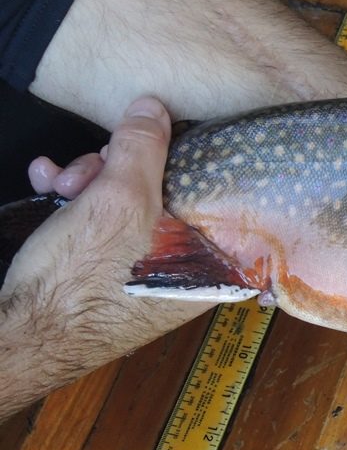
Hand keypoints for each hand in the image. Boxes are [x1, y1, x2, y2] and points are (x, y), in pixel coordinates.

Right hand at [0, 97, 215, 419]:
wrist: (20, 340)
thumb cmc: (80, 286)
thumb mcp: (118, 201)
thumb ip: (142, 148)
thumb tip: (153, 109)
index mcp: (218, 264)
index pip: (224, 193)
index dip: (188, 156)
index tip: (159, 139)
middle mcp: (193, 272)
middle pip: (170, 192)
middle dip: (119, 168)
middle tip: (88, 169)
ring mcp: (154, 274)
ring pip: (133, 202)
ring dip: (91, 180)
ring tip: (60, 181)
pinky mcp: (117, 274)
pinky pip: (110, 224)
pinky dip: (80, 201)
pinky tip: (48, 184)